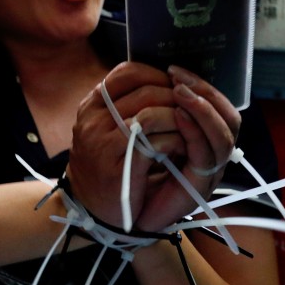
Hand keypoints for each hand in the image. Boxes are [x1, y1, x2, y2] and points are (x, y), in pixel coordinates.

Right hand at [67, 62, 239, 231]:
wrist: (93, 212)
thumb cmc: (109, 168)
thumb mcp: (109, 130)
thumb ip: (126, 107)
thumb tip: (166, 84)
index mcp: (92, 105)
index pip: (128, 72)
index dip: (158, 76)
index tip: (176, 89)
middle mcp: (92, 119)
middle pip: (146, 91)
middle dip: (176, 99)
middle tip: (192, 111)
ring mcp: (101, 142)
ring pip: (152, 113)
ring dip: (179, 119)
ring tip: (190, 130)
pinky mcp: (116, 166)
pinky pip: (154, 142)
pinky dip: (175, 142)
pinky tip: (183, 148)